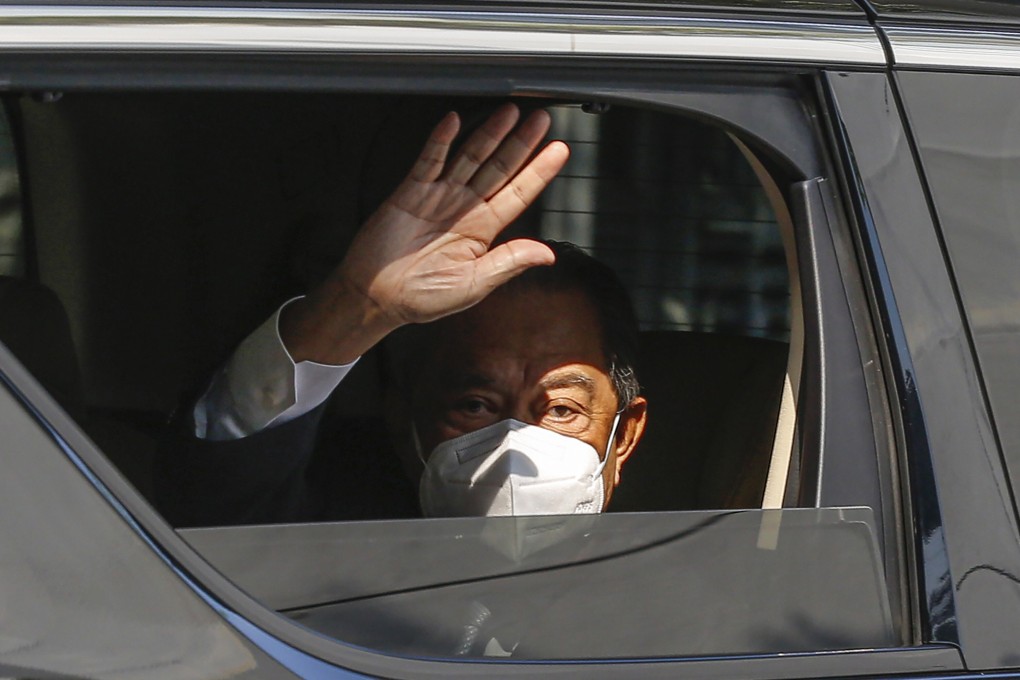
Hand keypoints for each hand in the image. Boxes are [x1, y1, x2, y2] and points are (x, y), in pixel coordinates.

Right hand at [281, 104, 569, 363]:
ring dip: (489, 133)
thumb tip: (547, 255)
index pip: (518, 194)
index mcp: (483, 231)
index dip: (539, 172)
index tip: (559, 151)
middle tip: (542, 119)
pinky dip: (440, 141)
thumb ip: (508, 264)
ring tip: (509, 112)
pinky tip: (454, 121)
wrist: (377, 297)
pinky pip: (429, 160)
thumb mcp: (473, 285)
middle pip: (500, 168)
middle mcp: (464, 208)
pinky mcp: (410, 192)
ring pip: (470, 157)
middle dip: (521, 143)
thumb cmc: (423, 297)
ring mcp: (438, 196)